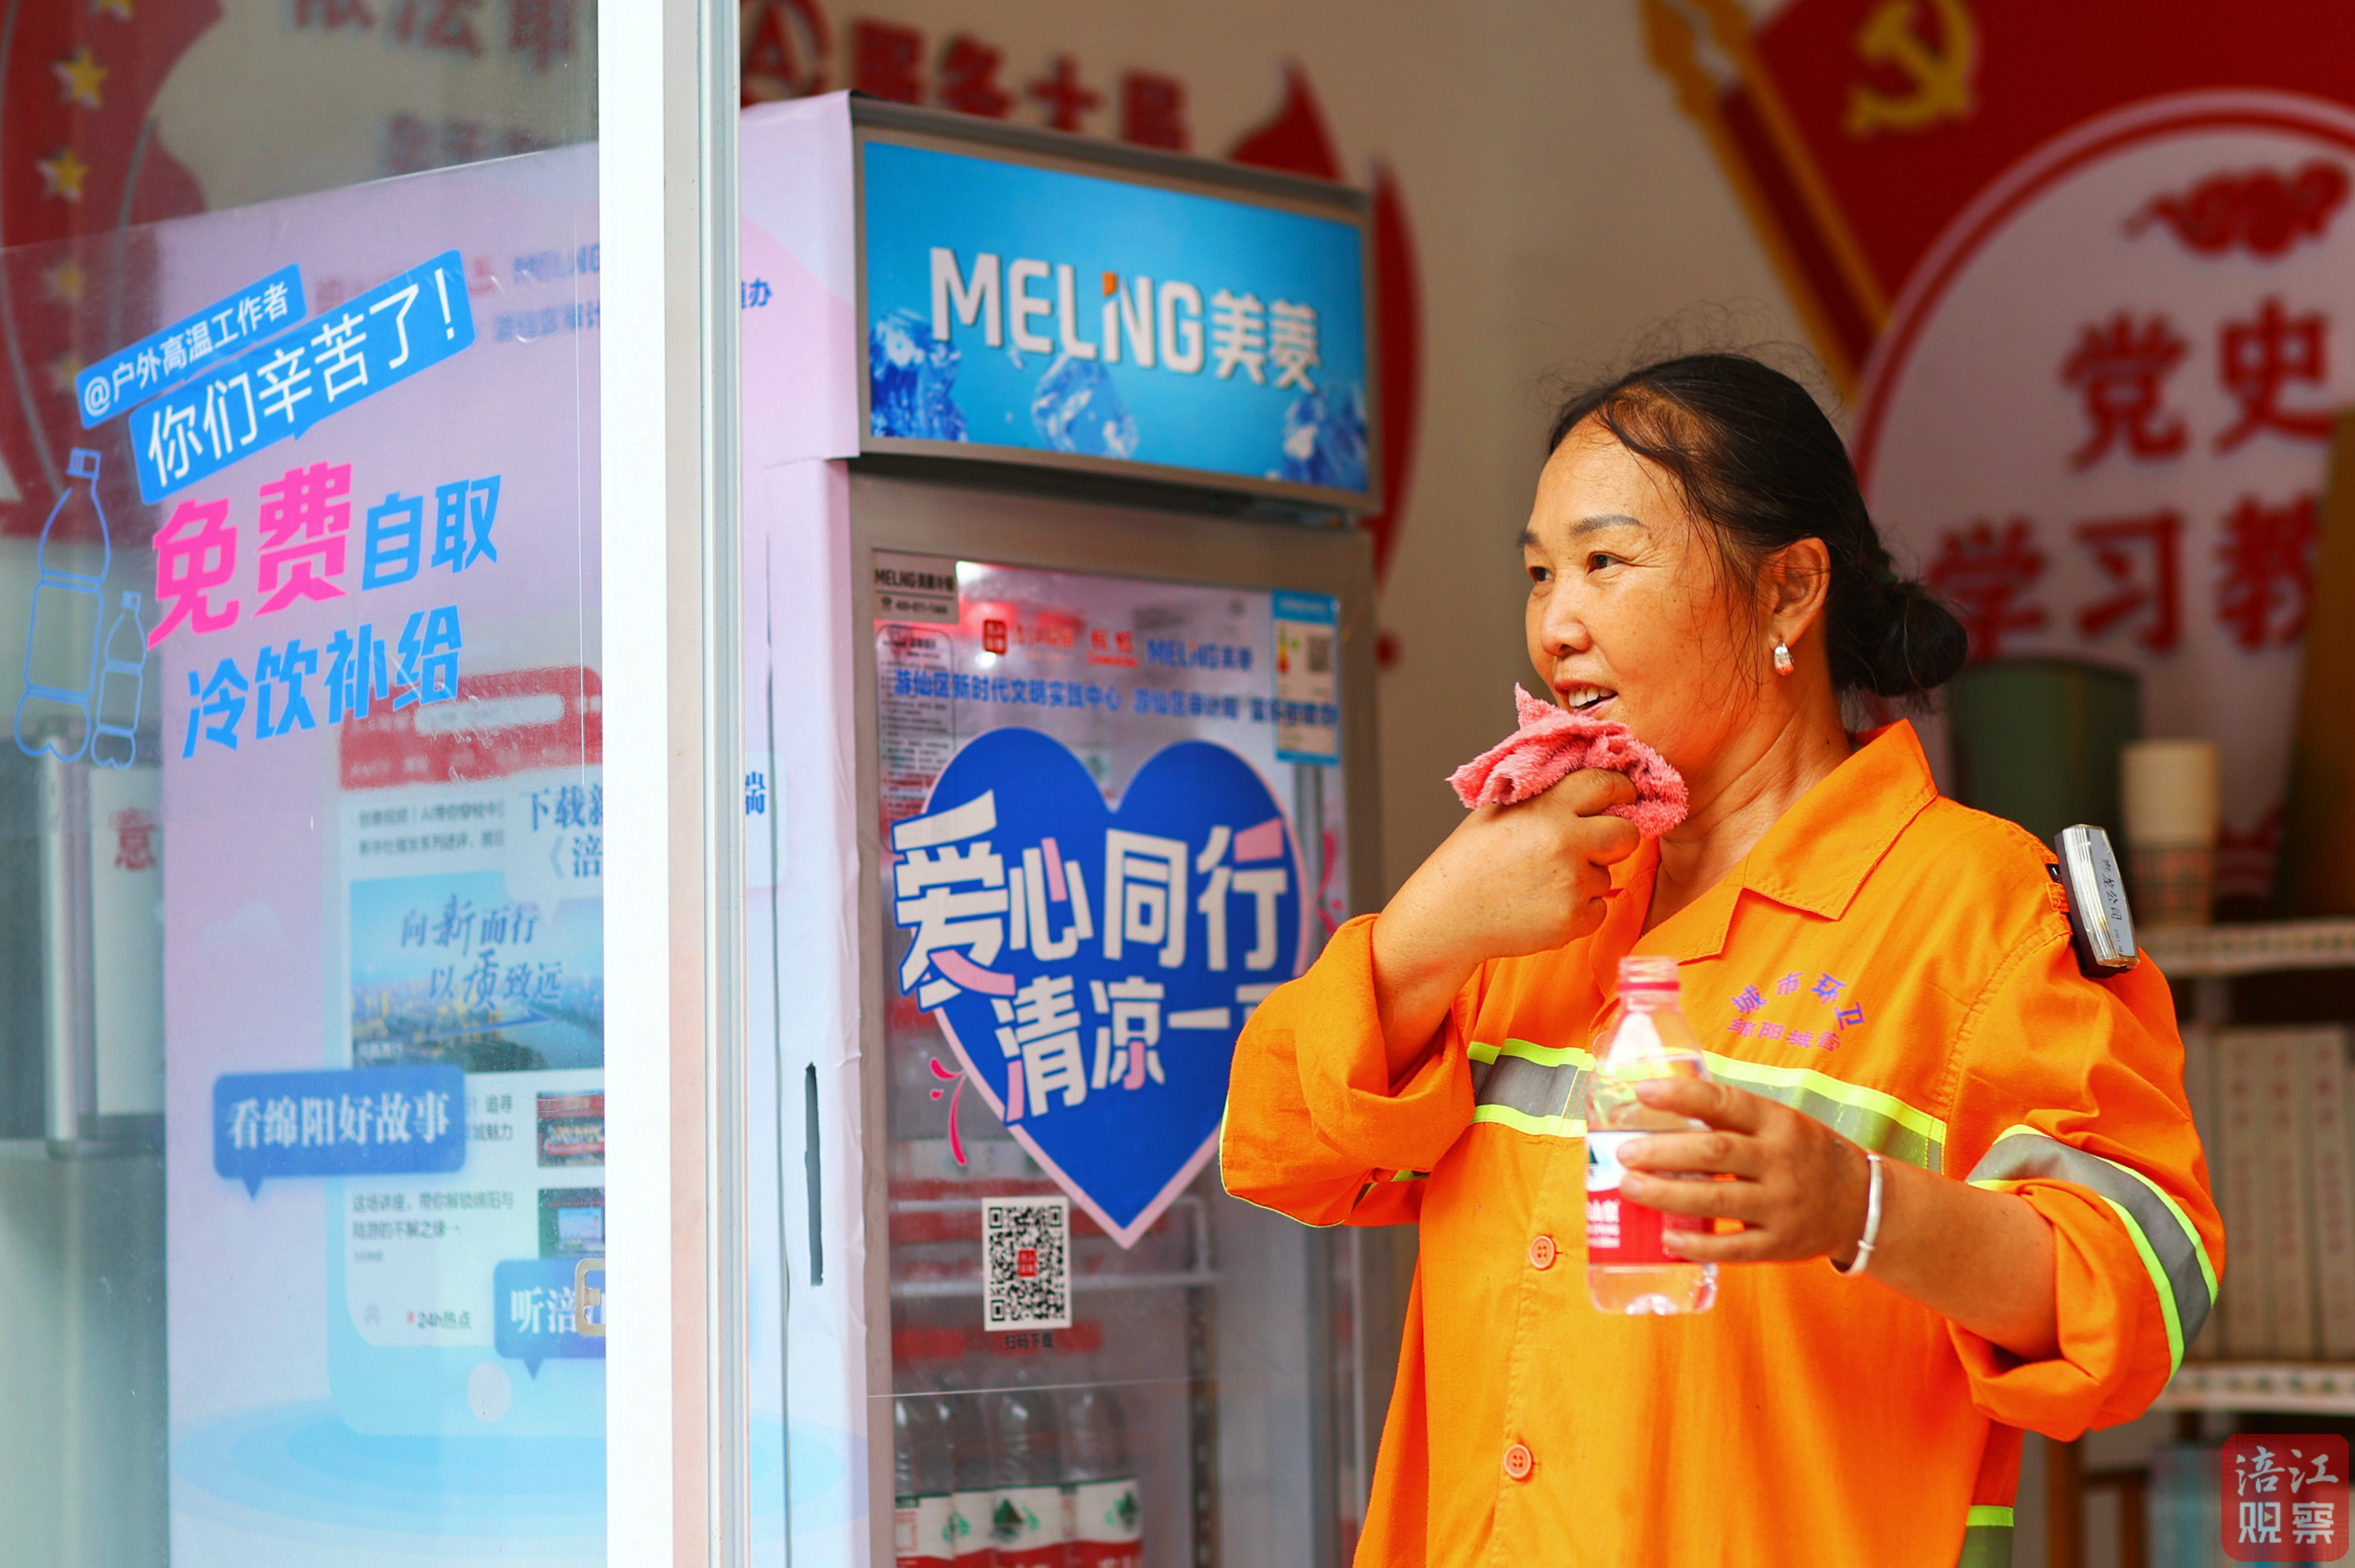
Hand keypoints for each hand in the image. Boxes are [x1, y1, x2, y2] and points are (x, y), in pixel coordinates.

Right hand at [1369, 770, 1642, 1074]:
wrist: (1446, 916)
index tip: (1620, 798)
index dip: (1619, 790)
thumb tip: (1586, 779)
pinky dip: (1578, 911)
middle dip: (1617, 838)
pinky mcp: (1572, 919)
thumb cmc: (1470, 861)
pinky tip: (1543, 905)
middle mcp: (1564, 842)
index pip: (1606, 785)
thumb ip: (1544, 794)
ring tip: (1543, 882)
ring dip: (1585, 879)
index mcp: (1546, 808)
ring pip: (1606, 876)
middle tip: (1598, 843)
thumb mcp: (1499, 810)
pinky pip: (1598, 910)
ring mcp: (1570, 883)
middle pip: (1626, 834)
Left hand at [1616, 1078, 1870, 1264]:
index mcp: (1777, 1122)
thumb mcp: (1777, 1123)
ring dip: (1666, 1195)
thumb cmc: (1800, 1153)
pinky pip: (1733, 1247)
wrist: (1860, 1202)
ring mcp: (1781, 1204)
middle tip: (1624, 1153)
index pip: (1726, 1101)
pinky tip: (1666, 1238)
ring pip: (1717, 1198)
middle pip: (1714, 1152)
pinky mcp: (1779, 1243)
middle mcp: (1781, 1160)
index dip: (1682, 1095)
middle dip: (1662, 1152)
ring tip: (1629, 1187)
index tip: (1642, 1091)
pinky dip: (1697, 1244)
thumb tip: (1658, 1100)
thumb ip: (1728, 1115)